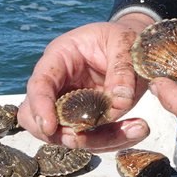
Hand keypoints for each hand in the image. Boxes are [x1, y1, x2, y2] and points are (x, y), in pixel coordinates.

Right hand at [18, 12, 155, 150]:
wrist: (134, 44)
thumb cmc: (122, 37)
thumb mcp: (125, 42)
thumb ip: (122, 68)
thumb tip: (120, 102)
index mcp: (60, 56)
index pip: (39, 84)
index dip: (40, 107)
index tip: (50, 127)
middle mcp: (59, 83)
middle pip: (39, 117)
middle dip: (62, 133)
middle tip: (90, 136)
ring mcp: (70, 104)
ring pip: (67, 134)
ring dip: (98, 139)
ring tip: (136, 129)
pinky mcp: (87, 118)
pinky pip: (92, 137)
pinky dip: (113, 139)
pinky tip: (136, 129)